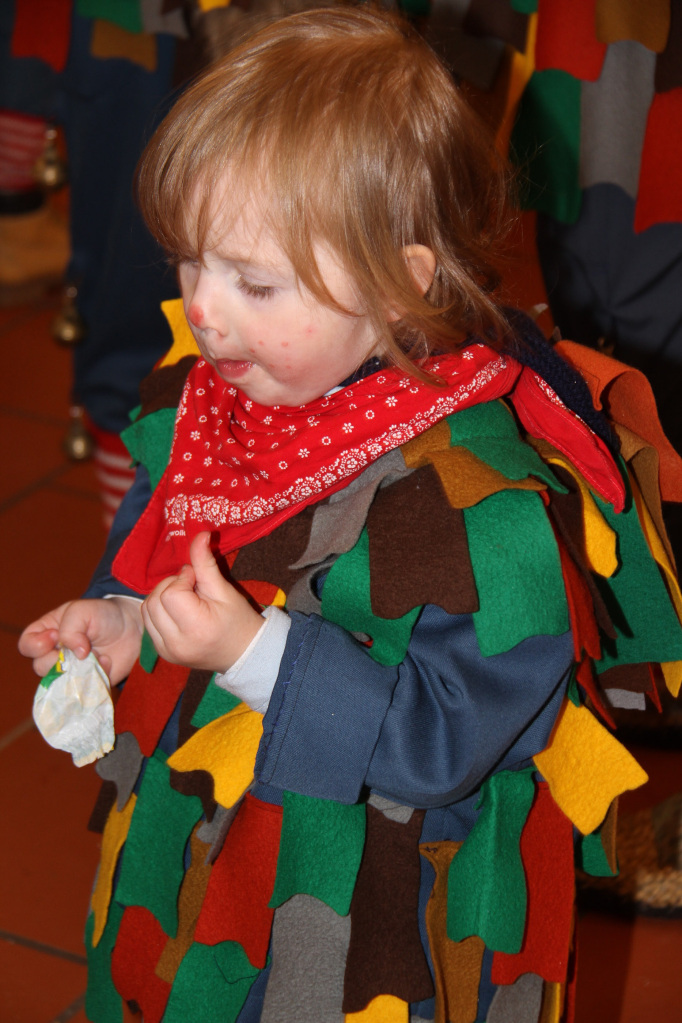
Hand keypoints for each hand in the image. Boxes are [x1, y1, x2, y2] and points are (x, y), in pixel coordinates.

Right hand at [19, 597, 143, 683]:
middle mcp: (55, 654)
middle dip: (60, 658)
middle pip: (40, 667)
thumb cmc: (102, 614)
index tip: (55, 636)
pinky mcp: (89, 681)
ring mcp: (72, 670)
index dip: (36, 645)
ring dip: (79, 669)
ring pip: (60, 682)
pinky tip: (107, 661)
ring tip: (96, 654)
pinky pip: (85, 688)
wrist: (132, 625)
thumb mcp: (81, 611)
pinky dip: (97, 675)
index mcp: (47, 632)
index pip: (27, 645)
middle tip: (81, 647)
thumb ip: (70, 629)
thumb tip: (76, 654)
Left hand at [141, 531, 263, 672]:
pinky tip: (178, 612)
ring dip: (162, 598)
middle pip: (154, 601)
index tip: (198, 582)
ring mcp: (166, 651)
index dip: (182, 580)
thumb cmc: (237, 619)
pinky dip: (158, 611)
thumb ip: (205, 562)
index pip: (170, 594)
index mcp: (196, 628)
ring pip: (146, 610)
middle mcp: (176, 644)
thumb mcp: (224, 589)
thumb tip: (200, 534)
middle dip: (170, 587)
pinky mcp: (161, 653)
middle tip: (192, 589)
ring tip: (185, 601)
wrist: (243, 652)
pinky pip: (147, 622)